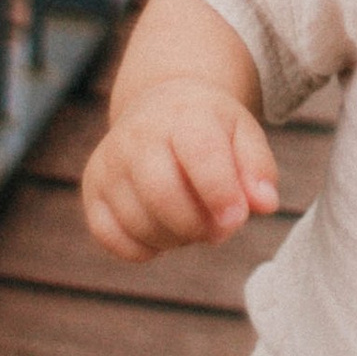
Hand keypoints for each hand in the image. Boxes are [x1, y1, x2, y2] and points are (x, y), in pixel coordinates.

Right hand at [82, 78, 283, 262]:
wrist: (160, 106)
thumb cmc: (211, 129)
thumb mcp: (243, 135)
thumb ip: (258, 169)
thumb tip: (264, 204)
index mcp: (186, 116)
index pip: (200, 156)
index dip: (220, 195)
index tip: (236, 220)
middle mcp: (138, 135)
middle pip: (162, 195)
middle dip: (198, 226)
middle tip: (218, 228)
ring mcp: (109, 163)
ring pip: (139, 222)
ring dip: (174, 239)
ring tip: (192, 222)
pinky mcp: (92, 190)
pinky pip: (111, 238)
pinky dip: (142, 248)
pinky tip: (162, 230)